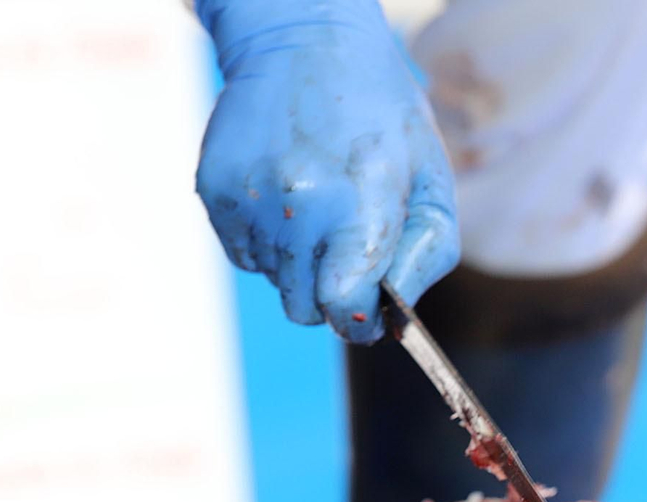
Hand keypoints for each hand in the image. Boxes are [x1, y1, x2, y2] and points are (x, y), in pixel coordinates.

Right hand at [194, 0, 457, 343]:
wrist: (303, 38)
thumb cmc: (381, 114)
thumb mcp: (430, 175)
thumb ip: (428, 252)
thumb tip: (399, 312)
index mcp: (361, 204)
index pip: (346, 307)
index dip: (360, 319)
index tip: (368, 310)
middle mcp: (298, 206)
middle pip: (306, 309)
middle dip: (331, 295)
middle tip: (346, 252)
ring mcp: (250, 199)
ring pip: (275, 282)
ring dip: (299, 263)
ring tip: (318, 205)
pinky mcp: (216, 191)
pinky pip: (244, 254)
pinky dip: (266, 241)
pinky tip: (286, 194)